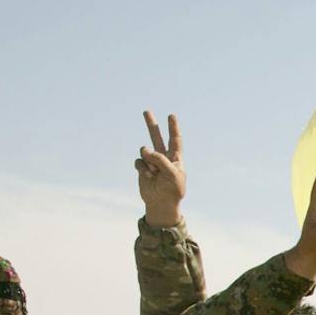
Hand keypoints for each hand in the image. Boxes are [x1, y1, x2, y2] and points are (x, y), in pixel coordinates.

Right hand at [136, 111, 185, 226]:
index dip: (173, 128)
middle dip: (151, 125)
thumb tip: (145, 150)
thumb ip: (160, 160)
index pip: (175, 139)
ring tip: (154, 173)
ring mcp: (152, 162)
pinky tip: (148, 177)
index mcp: (176, 158)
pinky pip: (139, 162)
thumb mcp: (172, 174)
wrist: (161, 203)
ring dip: (149, 161)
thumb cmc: (172, 190)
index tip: (171, 116)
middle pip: (157, 137)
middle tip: (146, 111)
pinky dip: (142, 169)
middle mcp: (163, 157)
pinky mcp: (142, 168)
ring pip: (145, 151)